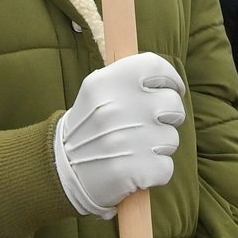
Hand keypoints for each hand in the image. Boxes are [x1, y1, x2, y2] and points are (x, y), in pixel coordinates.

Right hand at [54, 52, 186, 217]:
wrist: (65, 170)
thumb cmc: (90, 127)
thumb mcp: (97, 92)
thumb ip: (128, 79)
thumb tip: (168, 79)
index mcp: (107, 81)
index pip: (155, 66)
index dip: (171, 78)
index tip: (173, 89)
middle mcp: (117, 107)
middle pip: (172, 104)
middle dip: (169, 117)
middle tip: (150, 124)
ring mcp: (127, 140)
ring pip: (171, 138)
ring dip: (160, 146)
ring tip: (137, 148)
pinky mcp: (135, 170)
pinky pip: (167, 167)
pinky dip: (157, 171)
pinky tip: (139, 168)